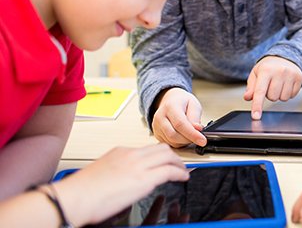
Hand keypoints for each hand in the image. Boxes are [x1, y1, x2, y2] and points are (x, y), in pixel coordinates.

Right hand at [54, 145, 188, 226]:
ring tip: (183, 171)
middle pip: (161, 148)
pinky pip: (169, 171)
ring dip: (179, 164)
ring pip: (168, 156)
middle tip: (179, 165)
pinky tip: (183, 178)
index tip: (164, 161)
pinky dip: (180, 173)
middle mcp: (130, 155)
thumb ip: (117, 171)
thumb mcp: (102, 173)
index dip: (159, 155)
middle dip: (173, 156)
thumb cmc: (80, 193)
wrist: (72, 198)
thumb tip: (124, 180)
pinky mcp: (143, 179)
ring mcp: (137, 165)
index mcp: (119, 152)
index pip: (146, 149)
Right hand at [152, 88, 205, 146]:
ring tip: (191, 133)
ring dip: (185, 142)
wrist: (171, 101)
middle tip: (199, 136)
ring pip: (172, 142)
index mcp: (170, 106)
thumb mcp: (194, 104)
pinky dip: (180, 143)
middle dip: (189, 139)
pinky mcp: (157, 134)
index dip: (192, 134)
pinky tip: (184, 135)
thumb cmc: (183, 102)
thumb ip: (195, 117)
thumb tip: (197, 129)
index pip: (180, 124)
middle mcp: (160, 117)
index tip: (202, 140)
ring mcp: (156, 127)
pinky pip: (169, 144)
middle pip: (174, 135)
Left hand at [243, 56, 301, 119]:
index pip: (260, 91)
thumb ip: (251, 87)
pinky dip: (287, 93)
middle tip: (270, 85)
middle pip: (272, 97)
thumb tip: (248, 97)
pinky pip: (291, 96)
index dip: (257, 105)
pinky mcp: (299, 78)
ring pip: (283, 98)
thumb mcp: (256, 74)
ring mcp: (290, 75)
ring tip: (278, 84)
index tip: (256, 116)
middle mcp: (279, 71)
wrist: (285, 57)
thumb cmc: (268, 67)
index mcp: (266, 70)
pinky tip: (286, 84)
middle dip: (269, 95)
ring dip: (279, 95)